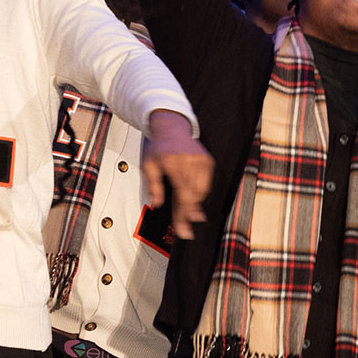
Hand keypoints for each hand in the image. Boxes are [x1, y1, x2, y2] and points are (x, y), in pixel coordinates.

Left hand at [142, 111, 212, 239]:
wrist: (171, 126)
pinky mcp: (208, 161)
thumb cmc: (159, 146)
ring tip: (186, 212)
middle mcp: (190, 162)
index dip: (182, 215)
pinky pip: (206, 184)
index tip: (183, 230)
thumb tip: (157, 204)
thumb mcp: (148, 165)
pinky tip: (191, 196)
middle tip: (185, 230)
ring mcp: (201, 161)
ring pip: (201, 192)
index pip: (181, 195)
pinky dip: (199, 193)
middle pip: (193, 196)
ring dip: (194, 204)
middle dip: (189, 215)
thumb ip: (153, 186)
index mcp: (173, 163)